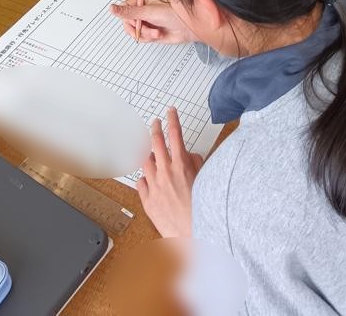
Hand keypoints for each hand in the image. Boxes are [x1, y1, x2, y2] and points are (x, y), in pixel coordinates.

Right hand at [111, 0, 196, 43]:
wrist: (189, 28)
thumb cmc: (175, 14)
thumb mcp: (149, 12)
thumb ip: (129, 12)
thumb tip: (112, 8)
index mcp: (143, 1)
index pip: (125, 7)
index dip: (126, 15)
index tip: (132, 19)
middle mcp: (144, 12)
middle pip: (128, 21)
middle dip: (137, 27)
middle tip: (144, 27)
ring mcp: (147, 23)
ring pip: (134, 31)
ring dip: (145, 34)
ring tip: (156, 32)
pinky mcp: (151, 33)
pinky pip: (142, 38)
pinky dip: (149, 38)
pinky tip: (158, 34)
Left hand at [137, 110, 202, 237]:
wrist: (194, 235)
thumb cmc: (202, 209)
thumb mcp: (205, 179)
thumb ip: (195, 163)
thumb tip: (188, 155)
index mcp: (181, 165)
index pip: (175, 134)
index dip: (172, 119)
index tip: (170, 111)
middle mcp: (165, 173)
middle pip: (155, 143)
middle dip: (155, 129)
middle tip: (155, 122)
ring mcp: (154, 186)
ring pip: (145, 162)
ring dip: (149, 155)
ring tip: (152, 153)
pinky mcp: (147, 201)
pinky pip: (141, 183)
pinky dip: (145, 178)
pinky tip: (149, 179)